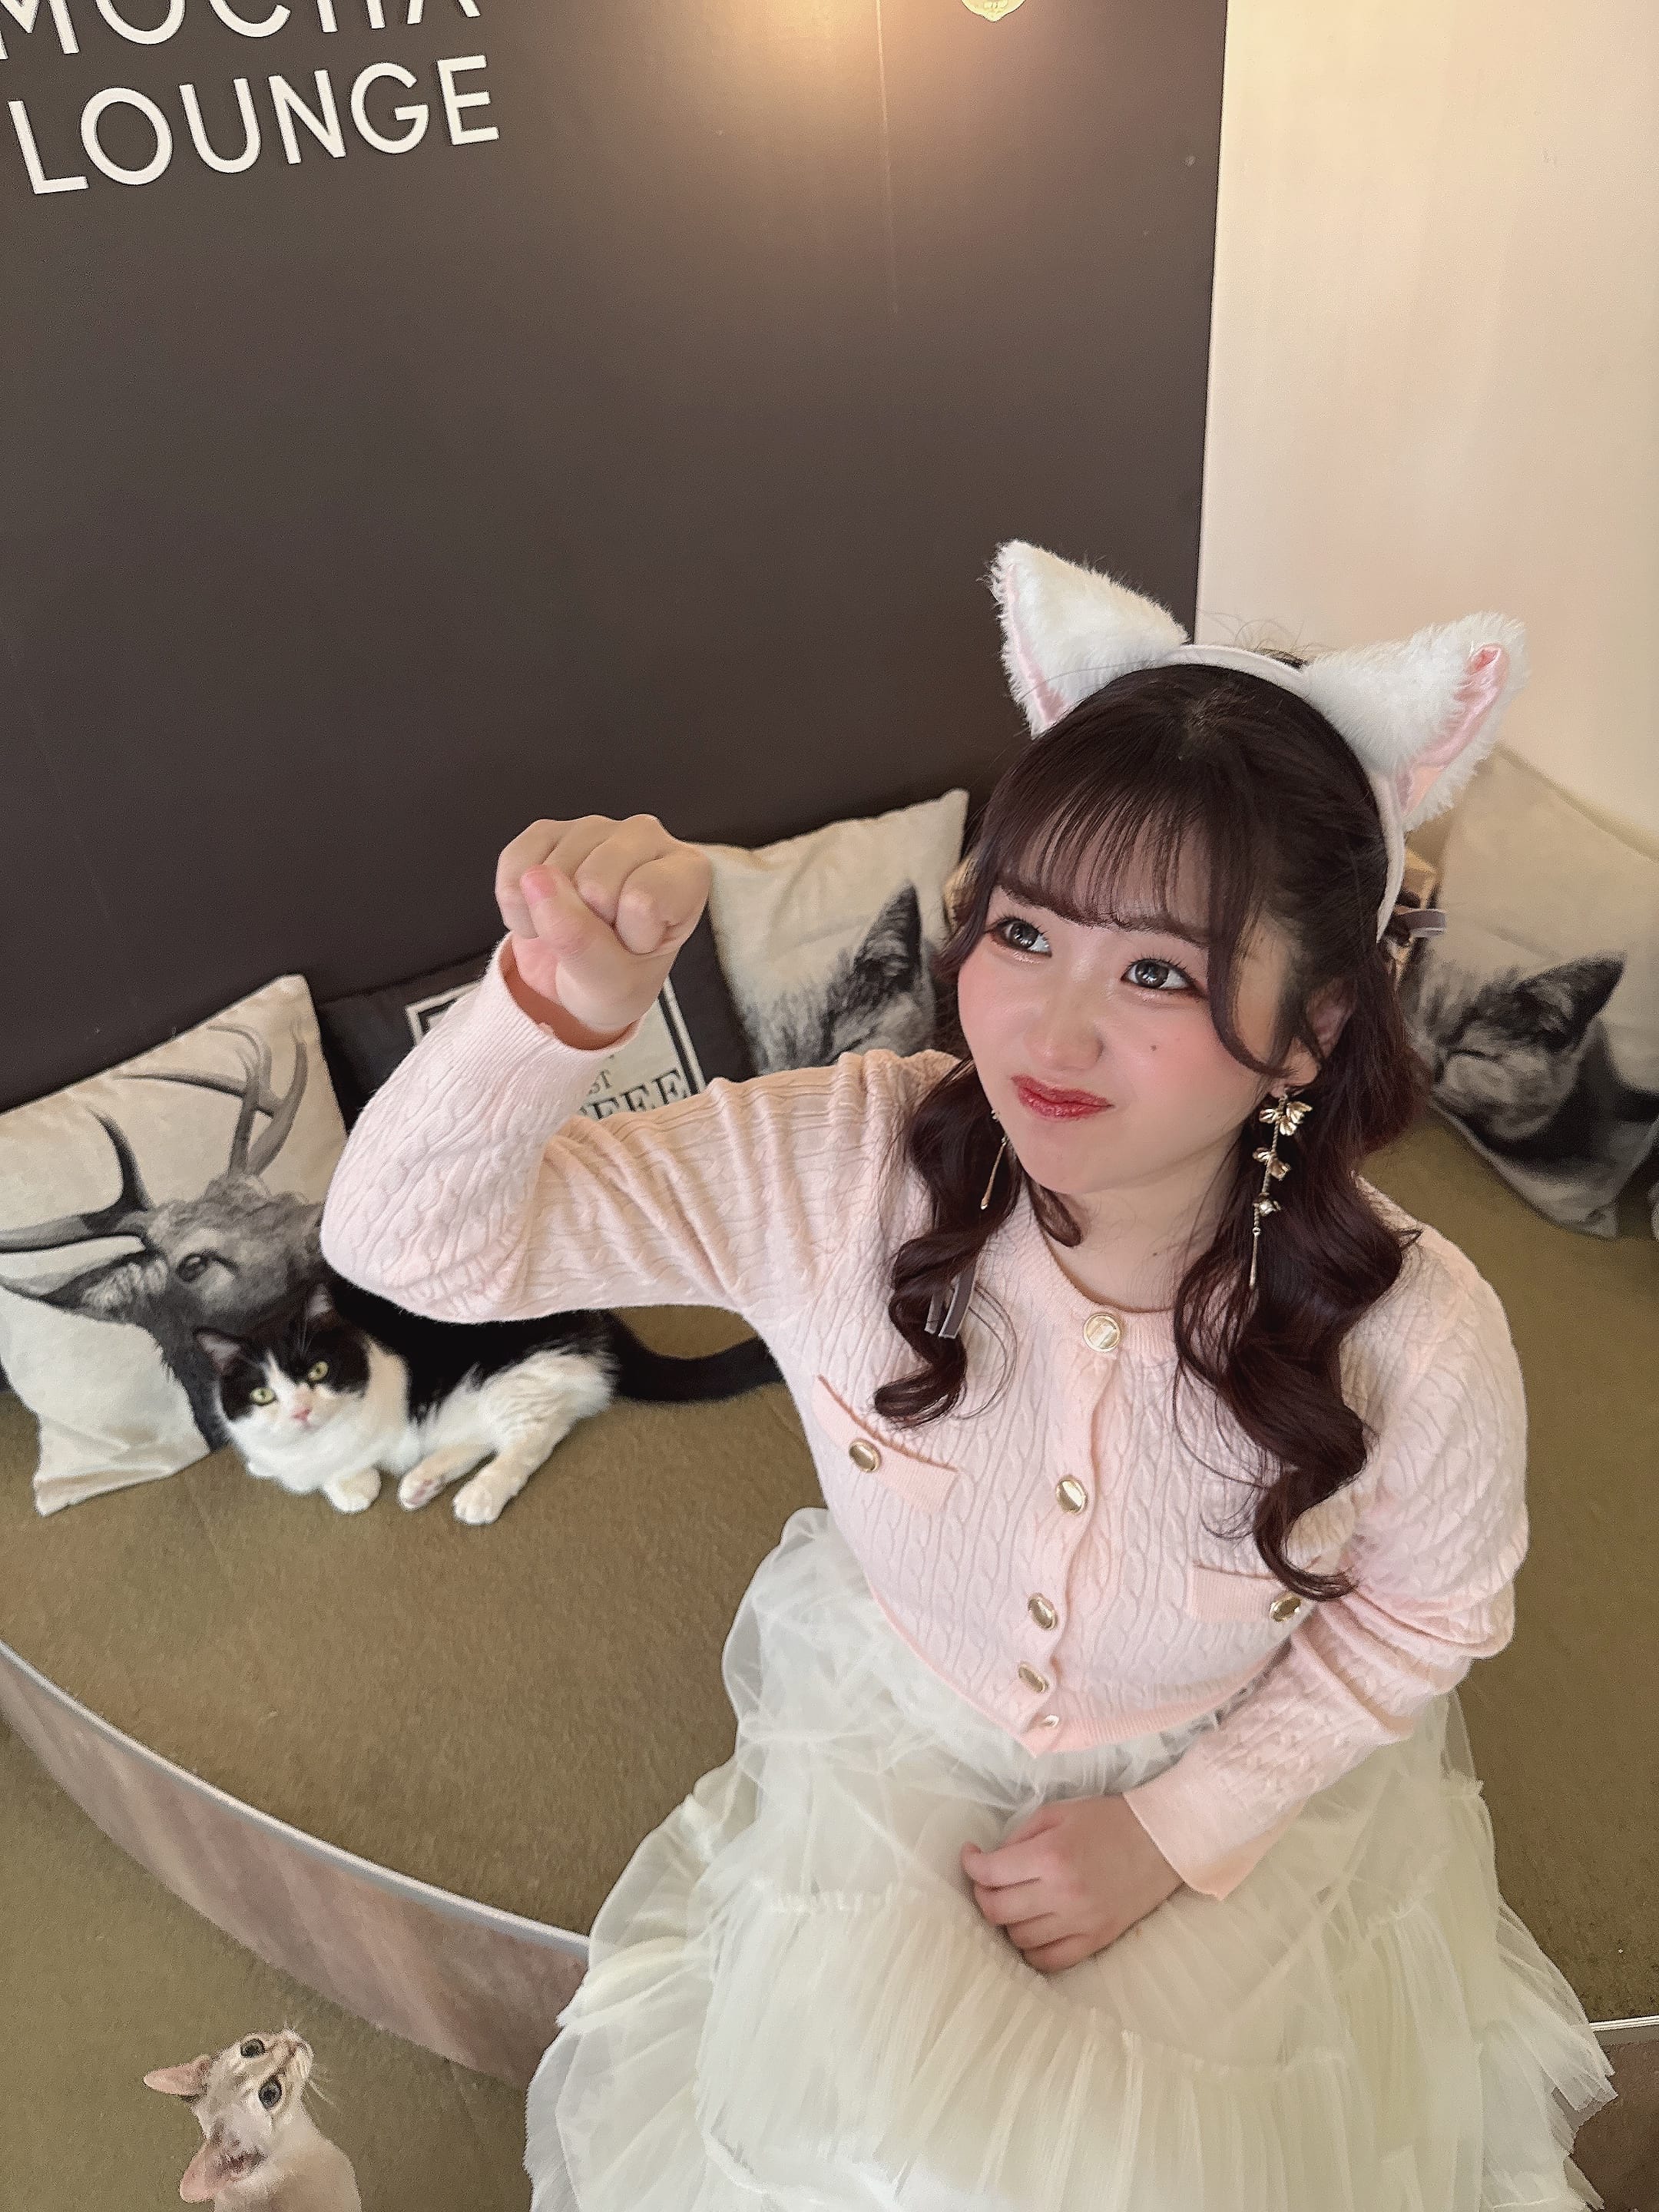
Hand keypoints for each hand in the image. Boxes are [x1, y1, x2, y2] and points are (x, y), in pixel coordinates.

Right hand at [494, 815, 711, 1045]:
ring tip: (574, 925)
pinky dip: (516, 904)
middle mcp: (646, 836)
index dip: (629, 938)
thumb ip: (581, 940)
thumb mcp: (613, 982)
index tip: (636, 946)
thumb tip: (536, 880)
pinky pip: (516, 864)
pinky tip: (541, 912)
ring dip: (550, 917)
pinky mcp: (548, 830)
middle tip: (601, 937)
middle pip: (594, 884)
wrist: (581, 980)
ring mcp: (595, 827)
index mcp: (686, 870)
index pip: (643, 901)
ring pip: (552, 871)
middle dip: (587, 926)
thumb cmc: (619, 977)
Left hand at [961, 1794, 1181, 1972]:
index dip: (971, 1865)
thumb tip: (993, 1860)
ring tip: (1012, 1902)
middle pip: (998, 1911)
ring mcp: (1080, 1923)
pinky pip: (1049, 1961)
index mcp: (1050, 1856)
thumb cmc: (1108, 1820)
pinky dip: (1031, 1950)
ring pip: (1019, 1939)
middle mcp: (1062, 1894)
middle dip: (982, 1895)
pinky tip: (1031, 1929)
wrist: (1161, 1842)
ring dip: (1006, 1922)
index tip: (971, 1856)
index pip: (991, 1874)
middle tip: (985, 1882)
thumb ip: (1020, 1835)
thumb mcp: (1058, 1812)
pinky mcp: (1096, 1941)